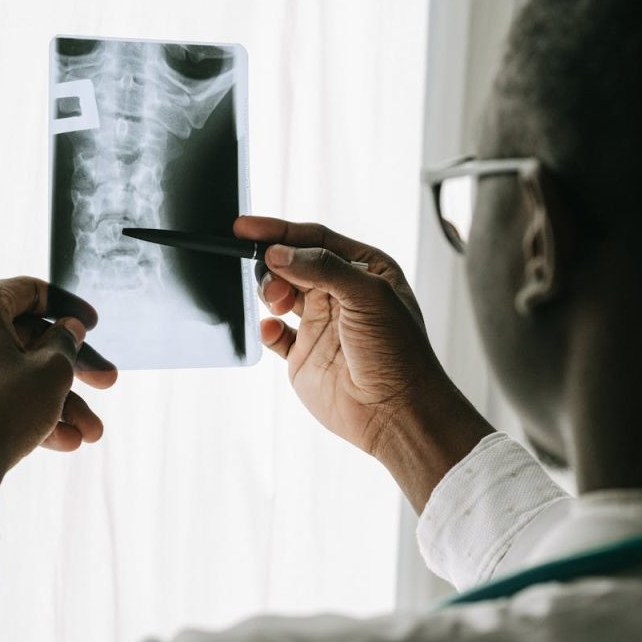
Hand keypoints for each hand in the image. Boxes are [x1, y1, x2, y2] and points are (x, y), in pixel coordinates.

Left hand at [0, 277, 117, 509]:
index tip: (94, 324)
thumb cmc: (5, 409)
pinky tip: (68, 440)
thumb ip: (66, 342)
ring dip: (62, 400)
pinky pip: (4, 393)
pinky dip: (35, 411)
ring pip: (21, 372)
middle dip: (76, 368)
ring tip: (92, 430)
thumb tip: (68, 329)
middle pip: (31, 339)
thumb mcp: (52, 370)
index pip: (31, 292)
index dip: (69, 306)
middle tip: (108, 380)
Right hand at [234, 217, 493, 510]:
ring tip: (275, 302)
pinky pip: (274, 334)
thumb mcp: (368, 295)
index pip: (315, 240)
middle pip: (293, 263)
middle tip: (269, 275)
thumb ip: (322, 267)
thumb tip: (277, 252)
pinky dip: (266, 328)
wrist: (396, 413)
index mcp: (364, 270)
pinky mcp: (304, 356)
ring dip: (270, 291)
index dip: (279, 231)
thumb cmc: (398, 353)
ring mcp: (321, 324)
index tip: (243, 227)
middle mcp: (341, 294)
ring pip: (280, 294)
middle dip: (273, 263)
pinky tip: (271, 330)